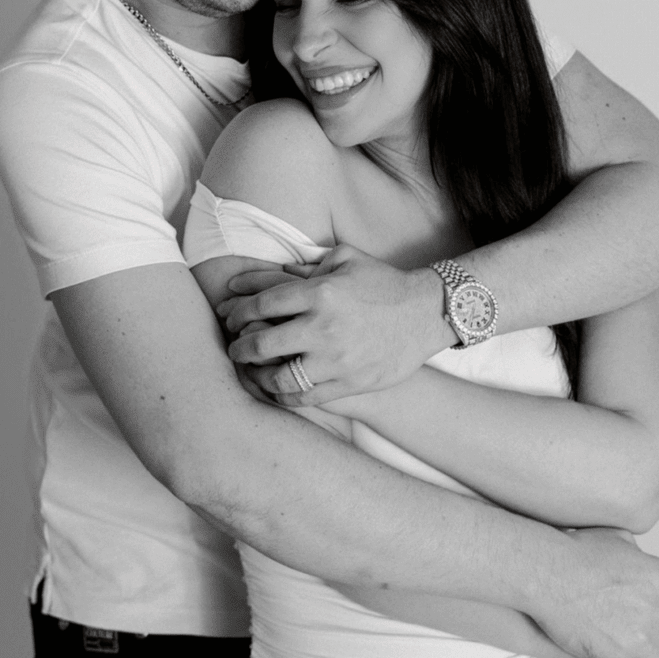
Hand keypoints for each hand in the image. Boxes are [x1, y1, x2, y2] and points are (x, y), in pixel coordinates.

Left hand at [219, 245, 452, 404]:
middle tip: (233, 348)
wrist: (429, 313)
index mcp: (320, 293)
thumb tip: (275, 269)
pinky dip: (284, 396)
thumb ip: (307, 264)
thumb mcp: (346, 260)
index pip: (261, 305)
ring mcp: (338, 360)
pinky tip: (276, 390)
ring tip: (251, 371)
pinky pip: (306, 397)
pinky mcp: (351, 383)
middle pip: (262, 343)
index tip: (230, 317)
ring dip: (257, 376)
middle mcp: (325, 328)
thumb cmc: (383, 283)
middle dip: (239, 347)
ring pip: (280, 377)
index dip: (238, 312)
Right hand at [530, 527, 658, 657]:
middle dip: (655, 633)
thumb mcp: (615, 537)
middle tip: (638, 630)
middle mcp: (658, 613)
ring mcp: (641, 639)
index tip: (655, 615)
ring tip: (635, 652)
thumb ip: (634, 553)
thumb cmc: (572, 553)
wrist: (544, 571)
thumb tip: (634, 555)